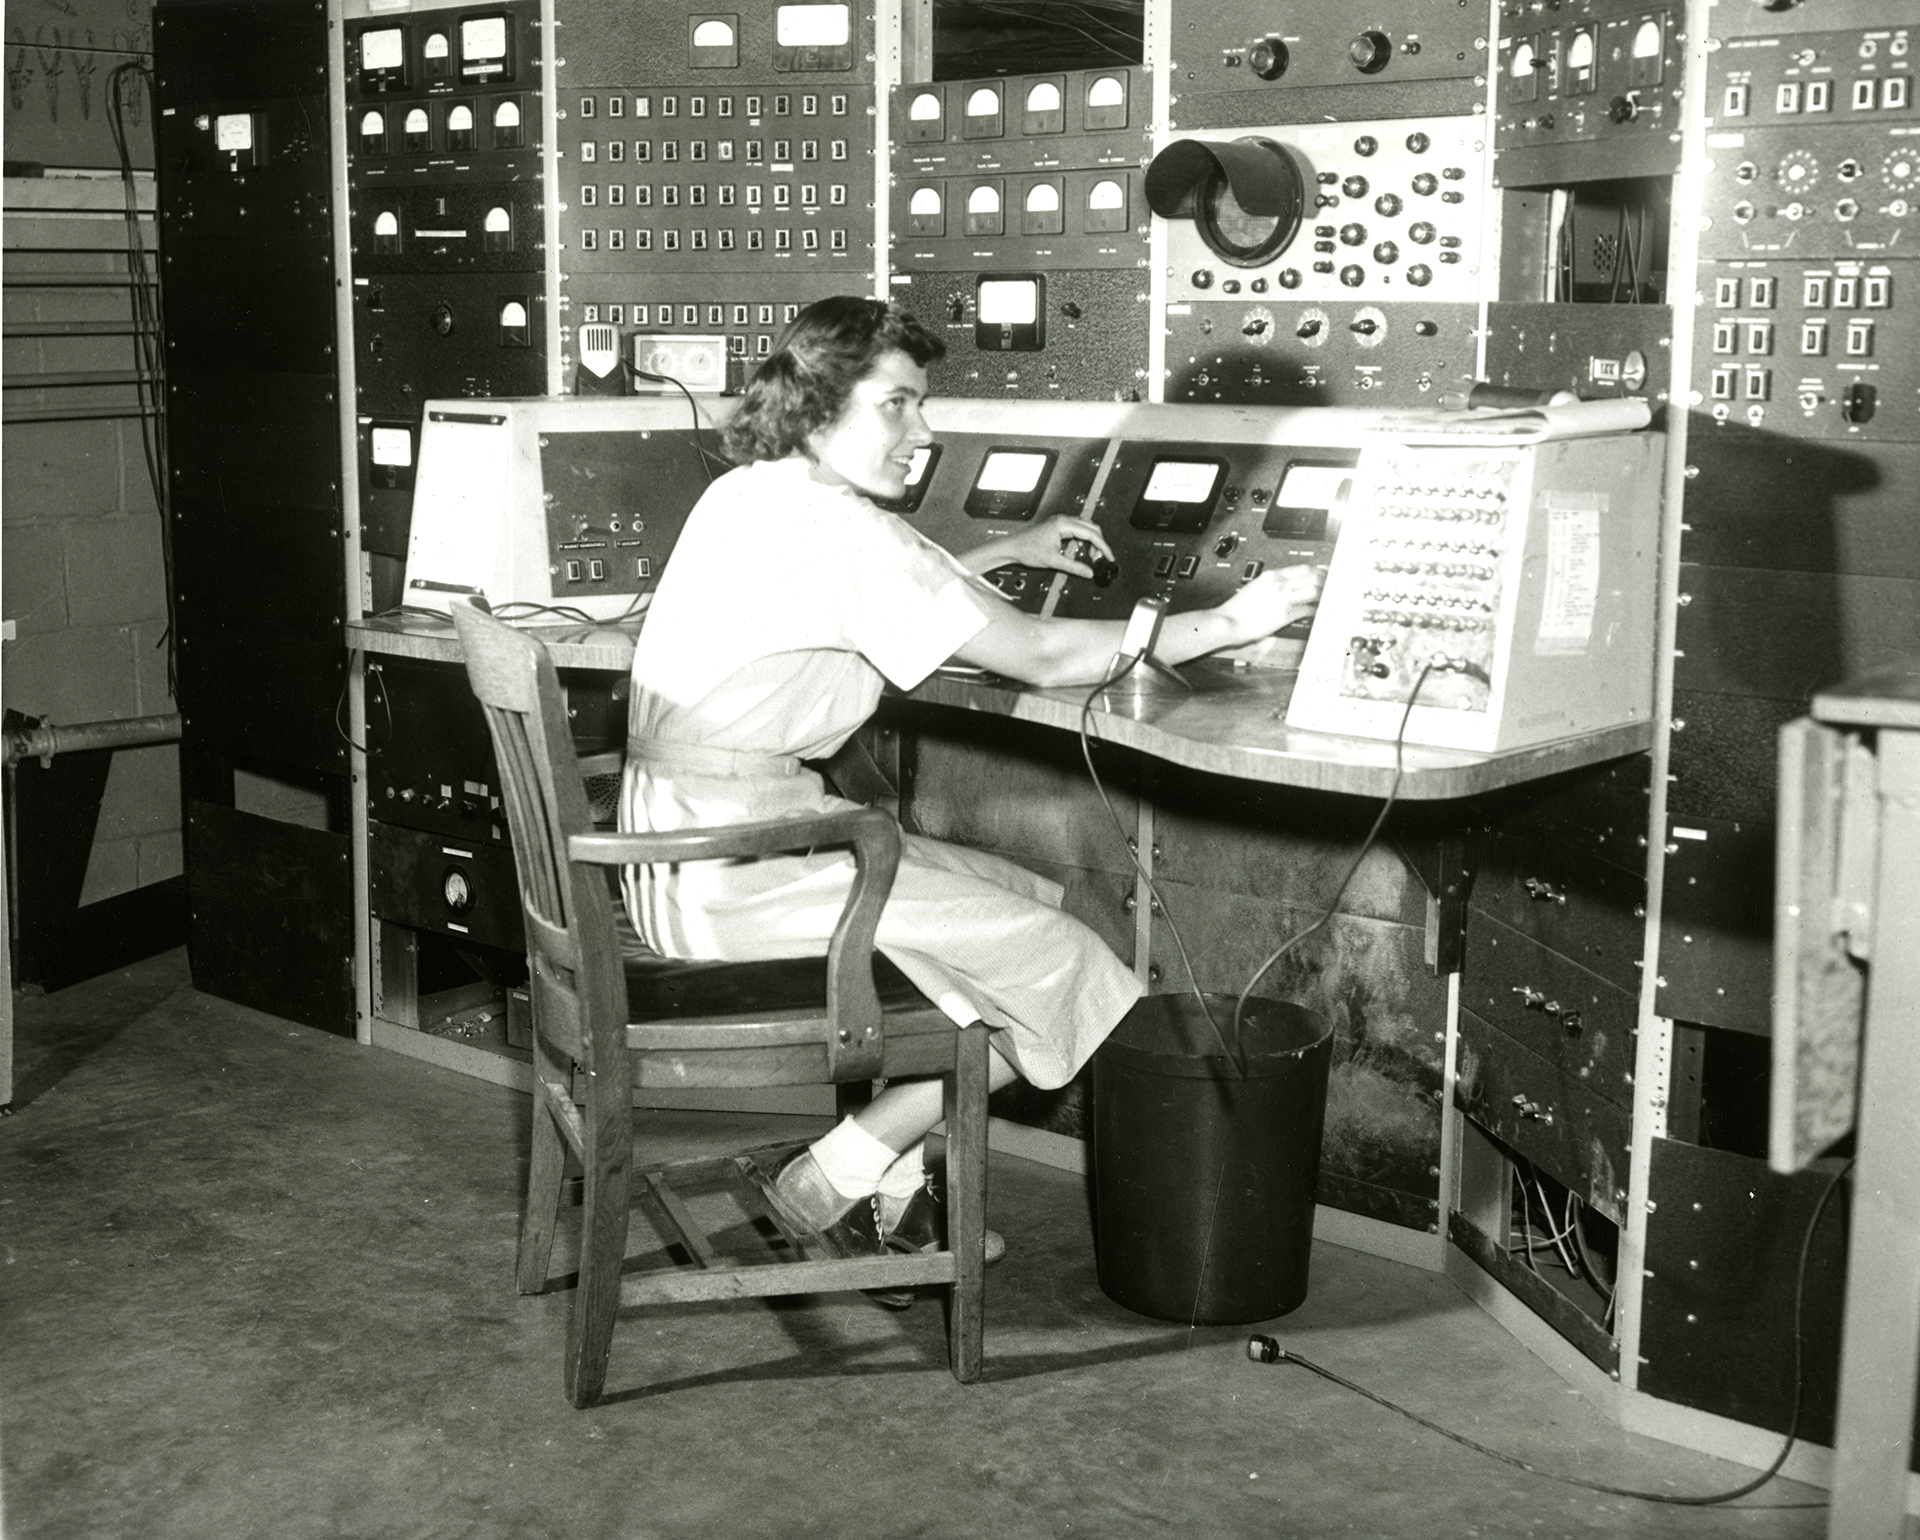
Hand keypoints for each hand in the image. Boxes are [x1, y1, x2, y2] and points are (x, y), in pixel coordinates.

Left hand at [964, 515, 1113, 577]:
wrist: (1012, 547)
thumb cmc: (1027, 549)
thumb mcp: (1053, 561)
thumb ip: (1074, 567)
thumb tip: (1089, 572)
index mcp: (1064, 524)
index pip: (1092, 534)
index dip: (1103, 547)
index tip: (1109, 557)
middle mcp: (1064, 520)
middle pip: (1092, 528)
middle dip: (1099, 544)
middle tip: (1101, 559)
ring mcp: (1061, 522)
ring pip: (1086, 529)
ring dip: (1092, 542)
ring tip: (1092, 557)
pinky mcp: (1058, 526)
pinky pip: (1077, 531)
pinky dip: (1083, 541)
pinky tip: (1082, 551)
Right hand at [1215, 562, 1324, 642]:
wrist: (1228, 621)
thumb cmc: (1237, 608)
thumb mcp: (1255, 587)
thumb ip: (1272, 584)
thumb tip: (1285, 586)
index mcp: (1272, 575)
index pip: (1303, 567)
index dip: (1318, 570)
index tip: (1325, 574)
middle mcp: (1280, 584)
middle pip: (1313, 576)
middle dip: (1326, 580)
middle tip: (1332, 586)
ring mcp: (1284, 598)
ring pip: (1314, 590)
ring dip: (1324, 594)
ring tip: (1328, 598)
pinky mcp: (1286, 614)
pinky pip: (1308, 609)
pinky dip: (1316, 610)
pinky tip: (1317, 612)